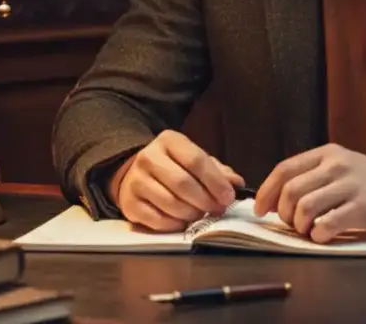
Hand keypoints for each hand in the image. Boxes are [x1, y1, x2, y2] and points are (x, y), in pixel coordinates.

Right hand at [111, 130, 244, 231]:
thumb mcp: (193, 159)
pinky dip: (175, 225)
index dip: (215, 181)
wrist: (134, 173)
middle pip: (182, 183)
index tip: (229, 196)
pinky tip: (184, 222)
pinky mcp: (128, 204)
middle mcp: (148, 157)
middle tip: (218, 209)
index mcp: (168, 140)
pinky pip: (157, 220)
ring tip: (202, 215)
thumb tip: (236, 184)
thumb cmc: (173, 166)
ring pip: (170, 203)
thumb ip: (216, 170)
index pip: (195, 160)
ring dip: (192, 214)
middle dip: (205, 200)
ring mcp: (135, 181)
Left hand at [254, 143, 365, 243]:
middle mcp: (337, 165)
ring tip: (308, 230)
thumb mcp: (341, 167)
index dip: (266, 191)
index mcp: (328, 153)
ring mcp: (351, 185)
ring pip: (305, 207)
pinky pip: (327, 224)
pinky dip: (318, 235)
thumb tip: (274, 198)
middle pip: (291, 190)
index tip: (259, 209)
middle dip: (283, 213)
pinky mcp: (363, 207)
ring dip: (299, 226)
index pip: (285, 169)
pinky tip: (324, 235)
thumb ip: (312, 176)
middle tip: (290, 224)